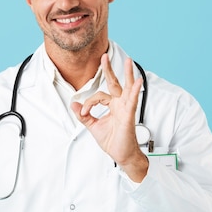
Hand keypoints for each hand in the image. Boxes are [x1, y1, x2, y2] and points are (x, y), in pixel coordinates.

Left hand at [71, 54, 148, 181]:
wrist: (122, 155)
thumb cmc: (112, 141)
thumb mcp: (93, 126)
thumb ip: (83, 115)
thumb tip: (73, 104)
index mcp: (112, 106)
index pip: (98, 96)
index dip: (88, 103)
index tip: (83, 113)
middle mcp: (120, 104)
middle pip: (114, 83)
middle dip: (109, 70)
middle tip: (104, 56)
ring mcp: (125, 109)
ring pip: (127, 88)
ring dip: (128, 74)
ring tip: (129, 61)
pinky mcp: (129, 115)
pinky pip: (132, 101)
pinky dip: (135, 91)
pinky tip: (138, 82)